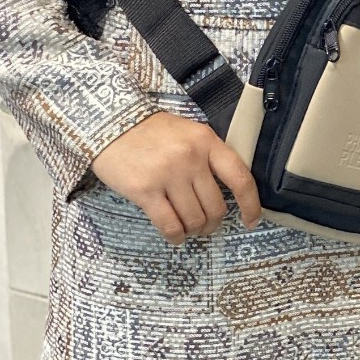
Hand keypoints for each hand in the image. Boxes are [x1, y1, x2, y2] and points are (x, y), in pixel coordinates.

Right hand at [90, 110, 262, 244]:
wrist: (109, 123)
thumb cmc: (150, 131)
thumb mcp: (187, 132)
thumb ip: (207, 155)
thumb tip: (226, 191)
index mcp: (206, 141)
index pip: (240, 178)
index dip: (251, 205)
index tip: (251, 221)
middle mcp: (190, 158)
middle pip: (216, 207)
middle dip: (212, 223)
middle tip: (204, 225)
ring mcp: (168, 175)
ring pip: (194, 219)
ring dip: (194, 230)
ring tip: (187, 228)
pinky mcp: (145, 191)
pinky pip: (170, 225)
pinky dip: (176, 236)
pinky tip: (175, 235)